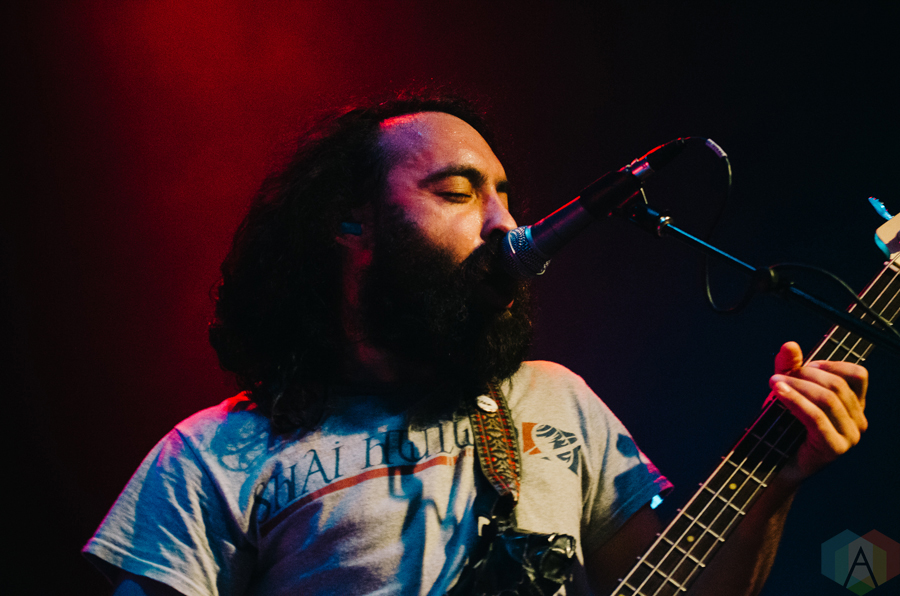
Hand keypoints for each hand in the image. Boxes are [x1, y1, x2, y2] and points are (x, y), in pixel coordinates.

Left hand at [767, 342, 867, 482]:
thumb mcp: (786, 389)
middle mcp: (858, 420)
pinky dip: (796, 401)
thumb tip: (790, 344)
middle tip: (778, 375)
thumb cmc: (782, 424)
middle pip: (838, 385)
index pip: (858, 374)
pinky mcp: (835, 448)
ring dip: (798, 387)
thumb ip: (789, 367)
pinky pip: (817, 418)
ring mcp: (850, 436)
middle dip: (805, 375)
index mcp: (854, 404)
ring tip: (773, 382)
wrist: (771, 461)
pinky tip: (778, 393)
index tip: (803, 365)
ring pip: (828, 400)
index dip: (830, 364)